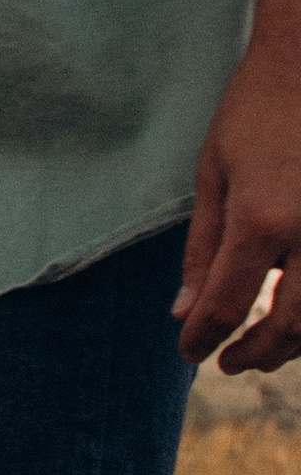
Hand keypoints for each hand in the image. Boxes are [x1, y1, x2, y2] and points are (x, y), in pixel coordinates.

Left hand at [176, 1, 300, 369]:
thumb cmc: (257, 110)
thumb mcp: (214, 175)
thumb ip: (203, 249)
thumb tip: (184, 312)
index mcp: (263, 220)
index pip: (227, 304)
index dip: (203, 338)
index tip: (190, 353)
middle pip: (293, 325)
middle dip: (260, 353)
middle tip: (231, 364)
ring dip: (299, 340)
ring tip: (268, 347)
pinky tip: (298, 307)